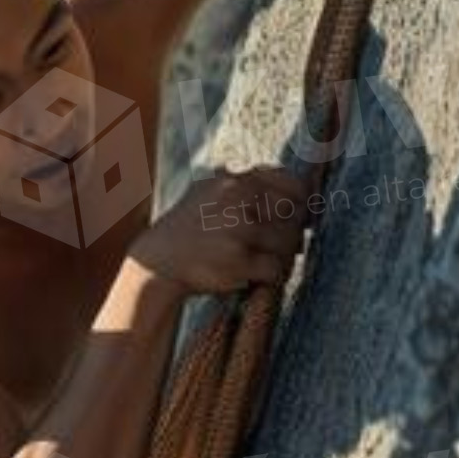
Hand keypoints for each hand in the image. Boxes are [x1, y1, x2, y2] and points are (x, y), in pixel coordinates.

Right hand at [128, 163, 313, 292]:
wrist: (157, 263)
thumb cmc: (188, 230)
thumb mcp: (207, 193)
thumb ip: (242, 185)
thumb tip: (294, 186)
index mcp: (233, 180)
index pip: (290, 182)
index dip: (302, 201)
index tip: (301, 215)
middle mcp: (237, 198)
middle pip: (294, 214)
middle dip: (294, 232)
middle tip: (284, 245)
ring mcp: (238, 228)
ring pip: (288, 243)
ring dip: (283, 256)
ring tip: (265, 260)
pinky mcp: (237, 259)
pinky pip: (275, 269)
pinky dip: (272, 276)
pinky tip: (258, 277)